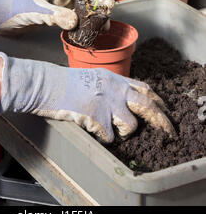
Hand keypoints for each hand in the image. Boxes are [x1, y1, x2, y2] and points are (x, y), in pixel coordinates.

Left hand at [0, 0, 113, 33]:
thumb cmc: (12, 7)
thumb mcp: (33, 10)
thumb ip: (54, 15)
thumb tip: (75, 23)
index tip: (105, 2)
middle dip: (98, 4)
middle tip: (108, 16)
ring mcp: (58, 1)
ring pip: (82, 6)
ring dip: (92, 15)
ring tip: (104, 27)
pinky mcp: (56, 12)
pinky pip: (74, 16)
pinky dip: (83, 23)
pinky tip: (90, 31)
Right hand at [0, 53, 173, 142]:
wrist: (46, 84)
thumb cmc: (64, 81)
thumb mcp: (92, 76)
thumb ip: (109, 85)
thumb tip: (122, 98)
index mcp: (114, 78)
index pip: (144, 88)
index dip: (157, 100)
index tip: (164, 109)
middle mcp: (115, 89)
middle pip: (147, 105)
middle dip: (160, 120)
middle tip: (167, 132)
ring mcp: (107, 104)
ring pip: (131, 125)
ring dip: (125, 131)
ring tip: (111, 129)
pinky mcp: (97, 118)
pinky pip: (109, 136)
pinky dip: (103, 137)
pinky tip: (93, 130)